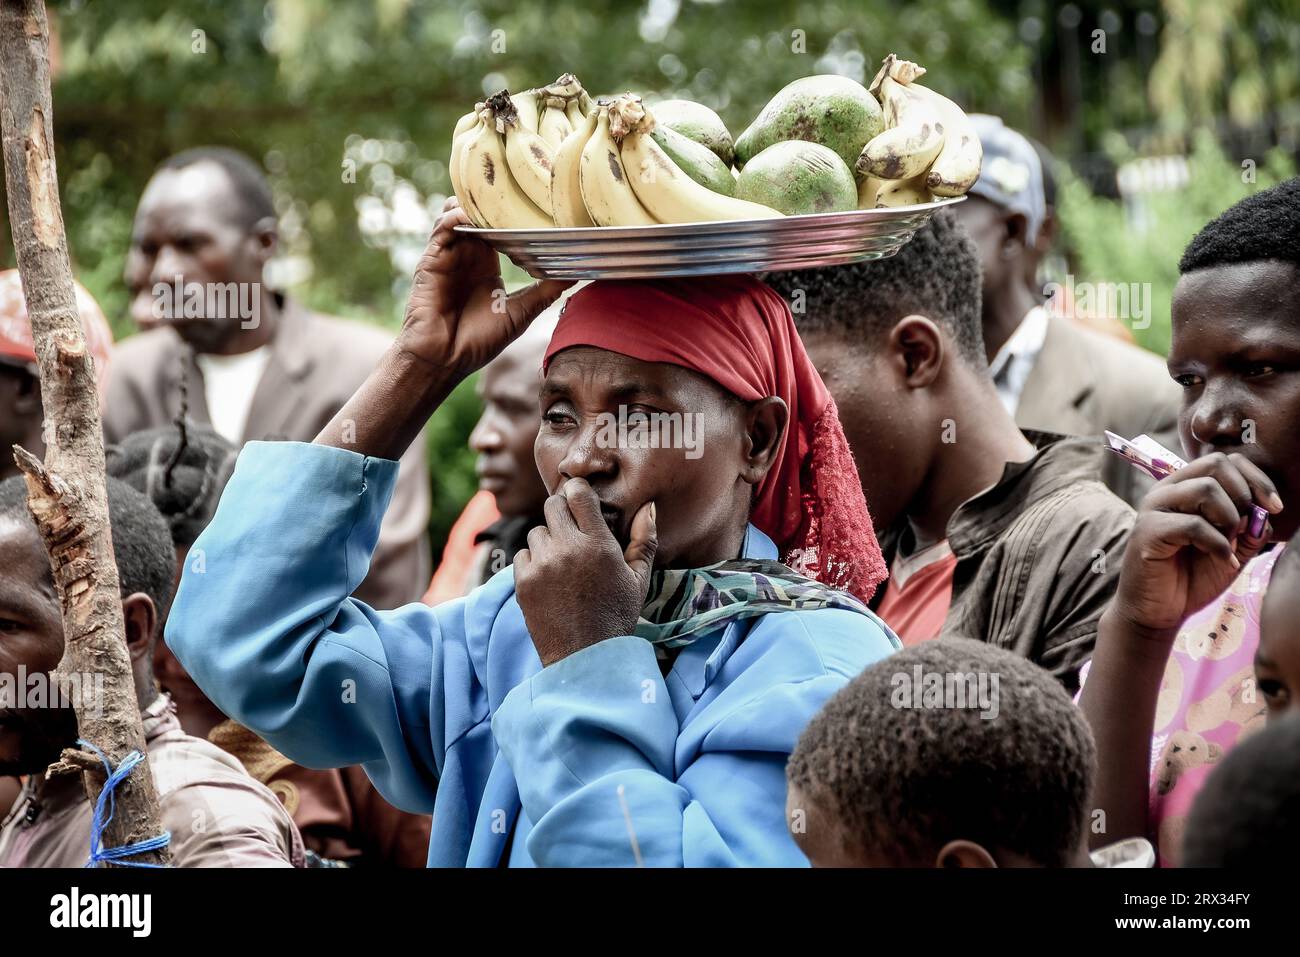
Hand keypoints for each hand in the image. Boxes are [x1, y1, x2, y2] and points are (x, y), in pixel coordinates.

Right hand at [399, 197, 572, 379]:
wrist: (444, 360)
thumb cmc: (477, 341)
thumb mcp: (520, 313)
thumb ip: (545, 291)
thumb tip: (577, 274)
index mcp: (487, 265)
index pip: (499, 229)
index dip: (513, 215)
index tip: (539, 203)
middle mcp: (467, 256)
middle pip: (478, 215)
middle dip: (494, 201)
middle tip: (519, 190)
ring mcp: (448, 256)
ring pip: (458, 215)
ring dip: (474, 204)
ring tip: (494, 197)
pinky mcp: (431, 260)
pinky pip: (441, 230)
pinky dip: (454, 217)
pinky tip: (469, 215)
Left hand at [513, 479, 657, 666]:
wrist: (585, 657)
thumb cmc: (617, 616)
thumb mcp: (639, 579)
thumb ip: (644, 540)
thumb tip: (648, 506)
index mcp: (598, 544)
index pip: (578, 494)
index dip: (577, 492)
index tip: (580, 500)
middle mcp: (568, 548)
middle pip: (552, 505)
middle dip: (561, 513)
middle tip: (571, 531)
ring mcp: (542, 565)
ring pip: (536, 531)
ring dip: (547, 540)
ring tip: (562, 562)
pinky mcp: (523, 582)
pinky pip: (522, 555)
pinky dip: (532, 562)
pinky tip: (548, 578)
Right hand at [1111, 451, 1282, 638]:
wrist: (1158, 611)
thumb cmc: (1192, 578)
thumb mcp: (1233, 549)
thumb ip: (1250, 527)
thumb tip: (1265, 510)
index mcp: (1184, 488)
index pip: (1223, 460)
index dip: (1256, 478)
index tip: (1275, 507)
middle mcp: (1166, 491)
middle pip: (1215, 465)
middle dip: (1243, 495)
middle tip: (1245, 528)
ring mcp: (1153, 509)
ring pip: (1205, 490)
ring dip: (1230, 520)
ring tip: (1229, 545)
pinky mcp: (1148, 532)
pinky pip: (1193, 525)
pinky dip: (1218, 545)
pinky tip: (1222, 561)